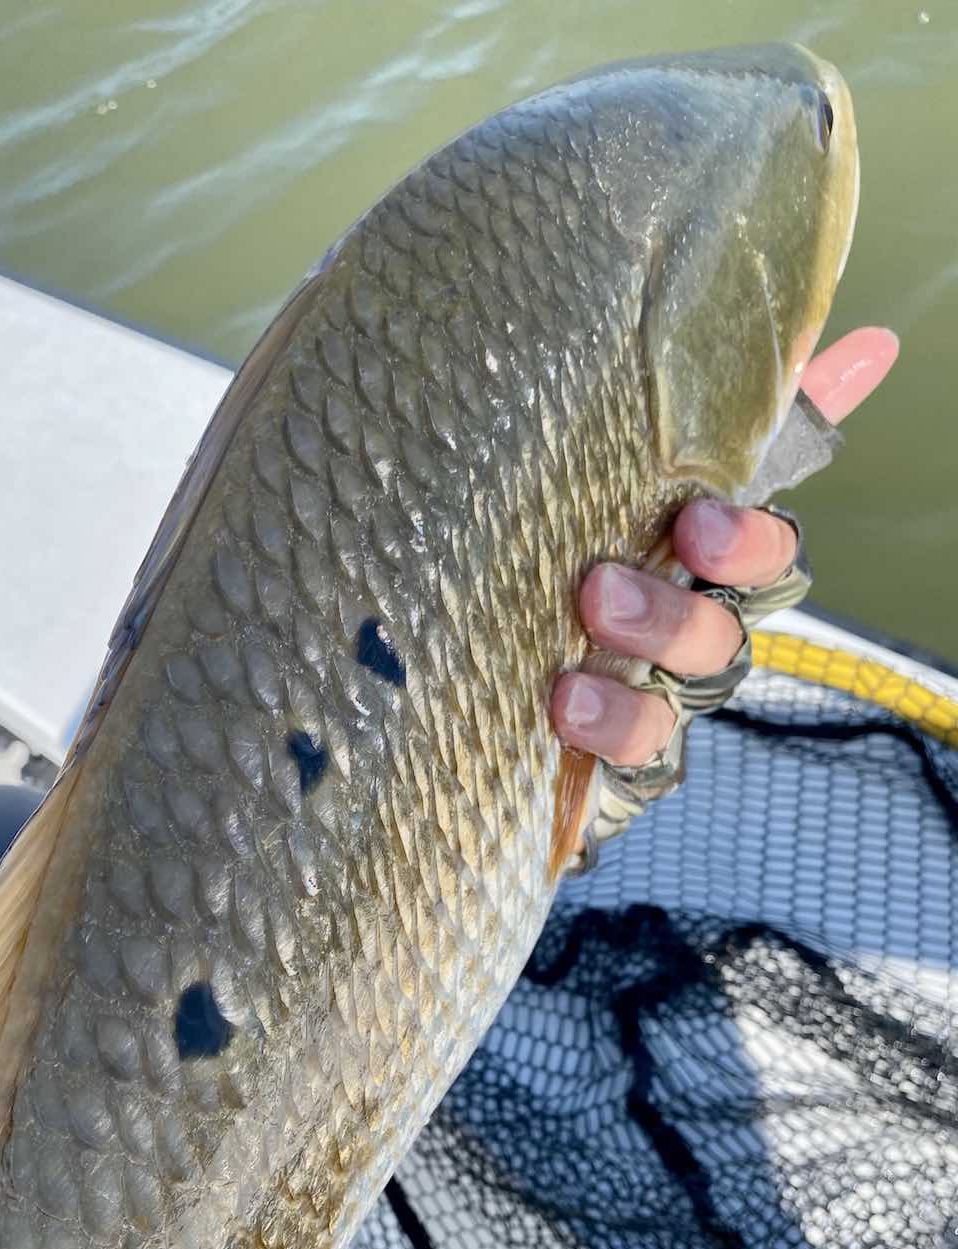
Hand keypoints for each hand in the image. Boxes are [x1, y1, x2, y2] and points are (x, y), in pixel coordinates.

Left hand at [550, 326, 900, 765]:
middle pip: (720, 639)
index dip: (747, 546)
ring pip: (674, 712)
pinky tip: (563, 720)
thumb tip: (871, 346)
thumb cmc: (594, 541)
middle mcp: (696, 640)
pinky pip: (629, 769)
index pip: (768, 559)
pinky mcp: (613, 762)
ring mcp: (658, 706)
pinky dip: (603, 750)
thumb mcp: (635, 467)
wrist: (510, 652)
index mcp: (712, 572)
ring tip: (570, 682)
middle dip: (671, 620)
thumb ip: (748, 416)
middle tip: (600, 589)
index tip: (698, 521)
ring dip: (627, 702)